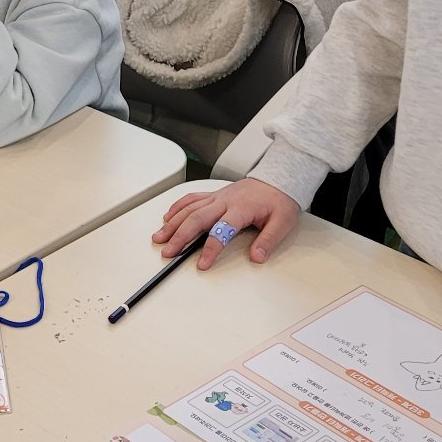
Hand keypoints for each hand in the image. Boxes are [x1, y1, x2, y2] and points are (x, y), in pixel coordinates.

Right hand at [151, 178, 302, 269]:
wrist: (278, 178)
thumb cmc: (279, 199)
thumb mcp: (282, 222)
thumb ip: (268, 240)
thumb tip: (257, 256)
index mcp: (241, 208)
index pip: (221, 230)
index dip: (210, 248)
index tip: (202, 263)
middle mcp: (225, 201)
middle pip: (197, 218)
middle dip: (180, 236)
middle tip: (168, 252)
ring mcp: (217, 196)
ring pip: (189, 208)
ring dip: (172, 223)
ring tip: (159, 237)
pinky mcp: (214, 194)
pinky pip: (191, 198)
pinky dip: (177, 207)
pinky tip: (167, 218)